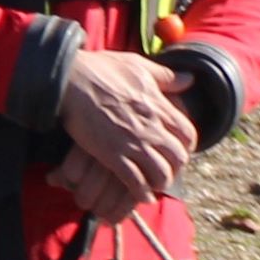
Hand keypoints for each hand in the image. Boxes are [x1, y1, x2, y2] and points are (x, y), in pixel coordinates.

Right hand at [53, 47, 201, 228]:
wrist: (69, 80)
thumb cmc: (101, 70)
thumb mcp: (139, 66)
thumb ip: (167, 77)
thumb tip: (190, 79)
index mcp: (158, 106)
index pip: (188, 134)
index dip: (187, 146)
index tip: (178, 149)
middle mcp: (150, 127)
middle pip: (178, 157)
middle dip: (175, 167)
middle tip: (167, 169)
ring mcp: (132, 143)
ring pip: (161, 173)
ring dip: (160, 182)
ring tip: (154, 184)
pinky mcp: (112, 155)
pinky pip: (135, 182)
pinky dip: (140, 191)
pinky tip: (139, 193)